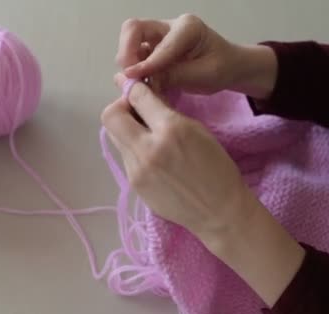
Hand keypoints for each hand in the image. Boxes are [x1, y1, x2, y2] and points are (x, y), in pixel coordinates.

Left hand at [102, 74, 256, 239]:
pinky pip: (124, 157)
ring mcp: (136, 169)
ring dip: (126, 130)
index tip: (133, 88)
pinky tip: (152, 156)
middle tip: (135, 113)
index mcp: (170, 129)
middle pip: (110, 116)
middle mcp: (147, 148)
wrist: (218, 211)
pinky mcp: (133, 184)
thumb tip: (143, 98)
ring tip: (146, 135)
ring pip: (115, 137)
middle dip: (120, 108)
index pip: (137, 97)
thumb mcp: (197, 130)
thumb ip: (166, 113)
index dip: (132, 88)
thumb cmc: (216, 168)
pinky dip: (134, 150)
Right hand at [115, 14, 276, 98]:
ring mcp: (158, 37)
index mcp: (187, 27)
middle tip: (129, 76)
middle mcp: (169, 27)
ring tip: (135, 83)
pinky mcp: (152, 49)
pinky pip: (134, 55)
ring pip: (129, 40)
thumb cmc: (221, 68)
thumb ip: (173, 75)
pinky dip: (132, 70)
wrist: (228, 67)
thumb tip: (141, 80)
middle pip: (134, 29)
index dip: (146, 63)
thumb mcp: (204, 75)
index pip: (159, 44)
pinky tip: (140, 84)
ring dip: (128, 61)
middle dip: (127, 51)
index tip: (132, 77)